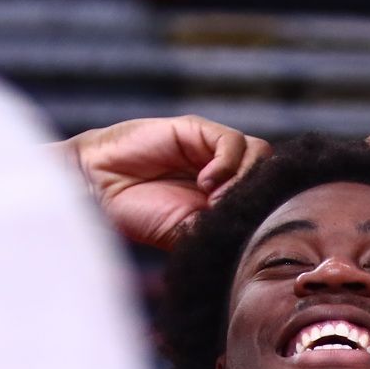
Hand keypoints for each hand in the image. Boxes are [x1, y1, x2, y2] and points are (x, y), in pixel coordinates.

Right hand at [58, 116, 270, 248]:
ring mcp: (212, 150)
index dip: (268, 209)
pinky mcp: (197, 131)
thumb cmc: (136, 215)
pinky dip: (227, 163)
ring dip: (245, 179)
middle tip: (232, 214)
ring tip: (215, 200)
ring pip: (261, 155)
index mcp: (226, 199)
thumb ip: (218, 230)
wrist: (98, 187)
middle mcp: (225, 173)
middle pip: (271, 175)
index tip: (249, 230)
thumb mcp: (184, 233)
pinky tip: (207, 182)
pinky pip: (233, 142)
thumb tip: (254, 237)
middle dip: (260, 195)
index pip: (268, 196)